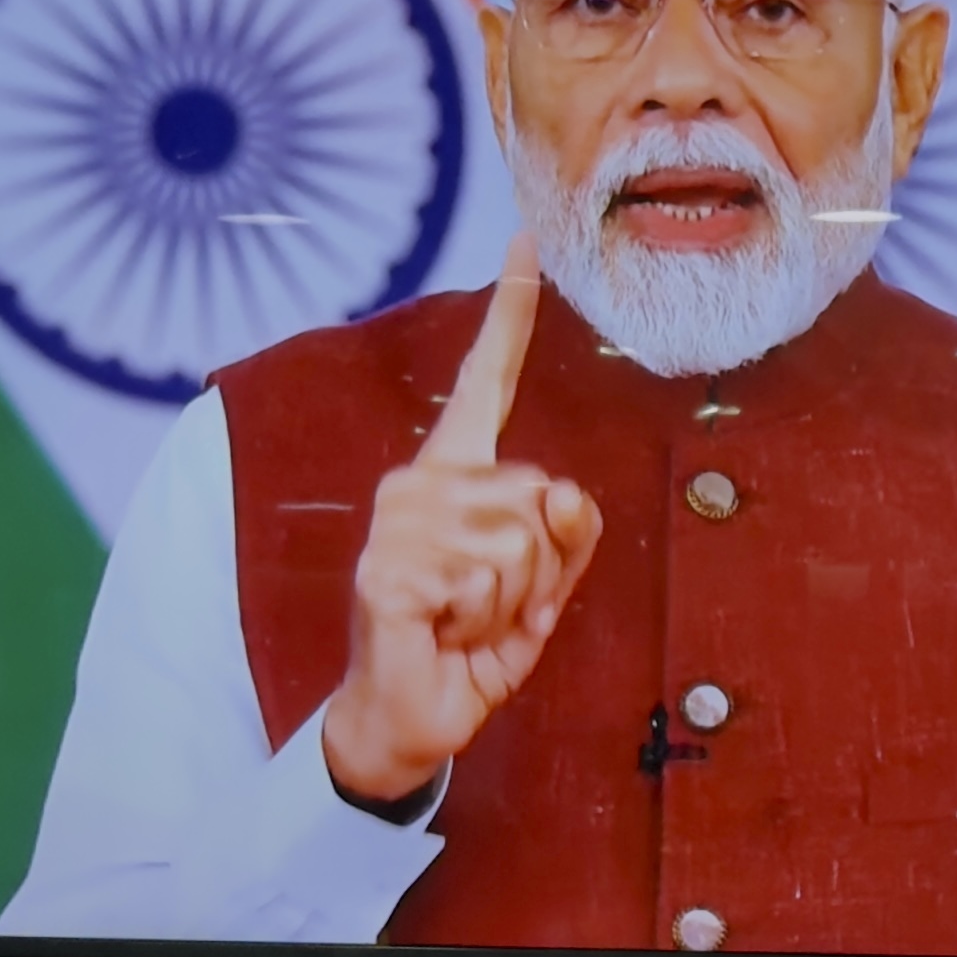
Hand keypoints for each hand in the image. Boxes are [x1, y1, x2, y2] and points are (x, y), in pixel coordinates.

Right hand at [320, 234, 604, 806]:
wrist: (414, 714)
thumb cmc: (474, 645)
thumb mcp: (545, 589)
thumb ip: (570, 535)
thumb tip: (563, 491)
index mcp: (458, 474)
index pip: (485, 383)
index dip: (509, 315)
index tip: (526, 242)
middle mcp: (420, 482)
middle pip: (543, 495)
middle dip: (543, 569)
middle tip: (490, 604)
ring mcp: (397, 521)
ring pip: (522, 542)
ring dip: (513, 600)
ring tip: (465, 618)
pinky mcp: (386, 566)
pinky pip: (486, 580)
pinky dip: (482, 622)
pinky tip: (443, 630)